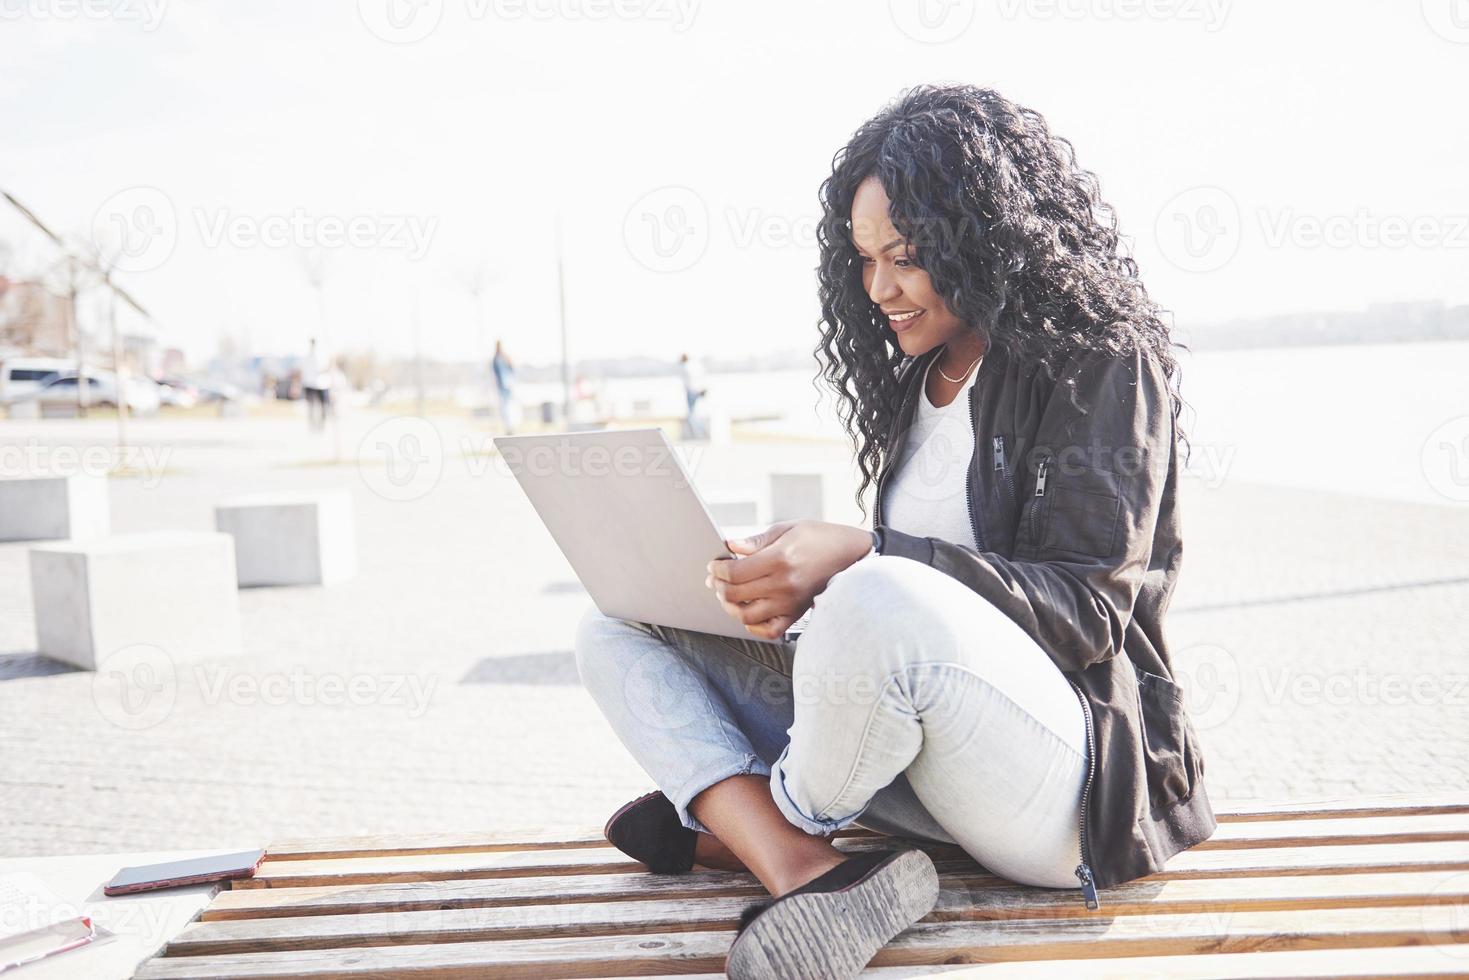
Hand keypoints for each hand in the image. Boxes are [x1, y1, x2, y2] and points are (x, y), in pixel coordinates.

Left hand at [705, 520, 873, 640]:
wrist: (851, 555)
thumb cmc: (820, 537)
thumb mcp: (788, 528)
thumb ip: (757, 540)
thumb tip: (730, 546)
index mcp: (780, 559)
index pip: (735, 572)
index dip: (718, 570)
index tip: (714, 566)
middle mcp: (784, 584)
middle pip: (736, 594)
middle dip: (719, 587)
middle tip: (715, 579)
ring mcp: (790, 602)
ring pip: (747, 616)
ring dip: (730, 607)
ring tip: (728, 595)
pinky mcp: (797, 613)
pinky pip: (769, 630)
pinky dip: (753, 626)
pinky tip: (748, 612)